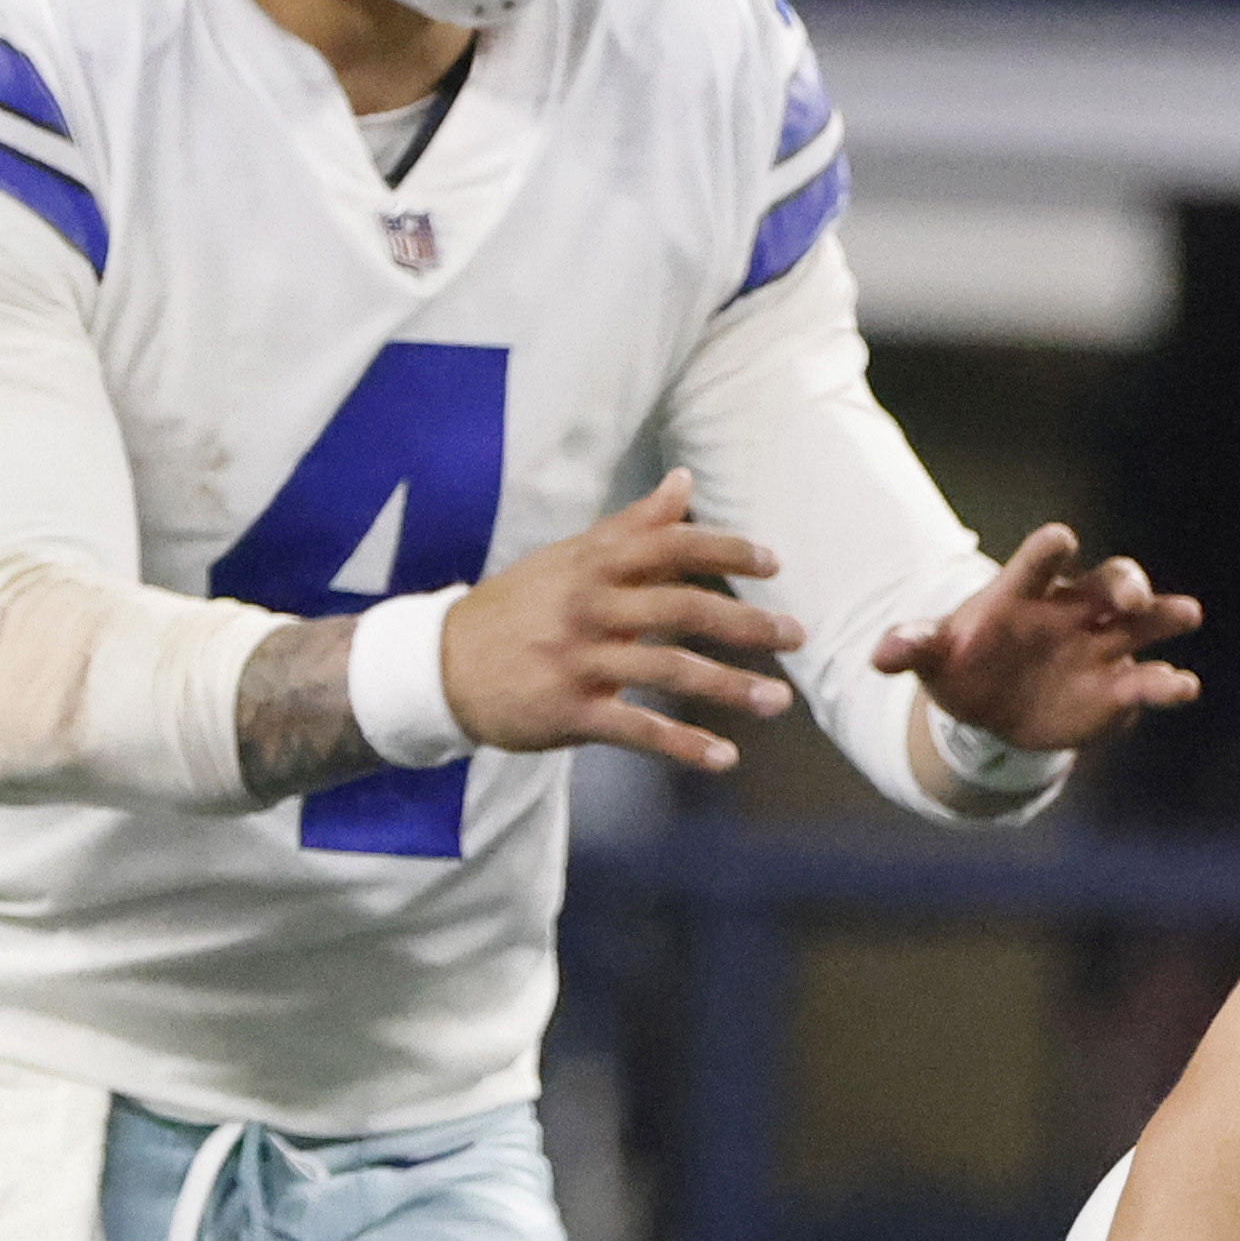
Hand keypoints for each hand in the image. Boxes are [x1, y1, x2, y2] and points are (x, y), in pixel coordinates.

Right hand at [447, 478, 802, 776]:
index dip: (725, 549)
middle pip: (682, 607)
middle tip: (798, 634)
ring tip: (780, 702)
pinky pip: (637, 730)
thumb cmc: (517, 606)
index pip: (670, 545)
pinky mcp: (569, 711)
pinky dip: (684, 746)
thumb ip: (632, 525)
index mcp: (592, 565)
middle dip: (746, 622)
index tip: (774, 562)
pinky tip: (726, 759)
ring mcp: (579, 660)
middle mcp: (589, 607)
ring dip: (731, 688)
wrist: (441, 666)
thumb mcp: (569, 558)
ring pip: (669, 671)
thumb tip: (684, 482)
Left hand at [875, 525, 1205, 807]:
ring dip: (1164, 616)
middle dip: (1123, 584)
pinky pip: (1146, 683)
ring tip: (1187, 614)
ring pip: (1142, 624)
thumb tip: (881, 654)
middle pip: (1107, 583)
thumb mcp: (932, 657)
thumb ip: (913, 648)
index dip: (1049, 550)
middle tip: (1131, 598)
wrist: (992, 708)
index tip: (1060, 540)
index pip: (1038, 563)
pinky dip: (1165, 684)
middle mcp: (1072, 611)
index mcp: (1024, 594)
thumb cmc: (962, 665)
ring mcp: (1100, 648)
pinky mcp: (1117, 690)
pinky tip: (1182, 686)